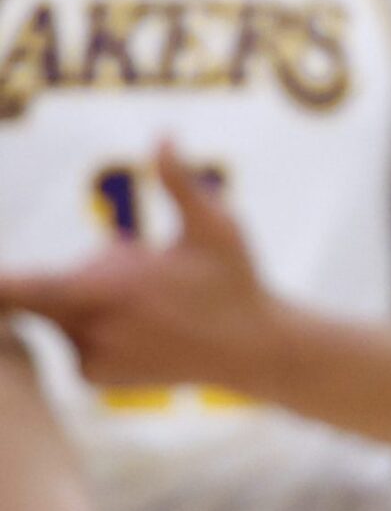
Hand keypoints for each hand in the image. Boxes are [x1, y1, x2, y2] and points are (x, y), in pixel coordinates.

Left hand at [0, 143, 279, 396]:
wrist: (249, 348)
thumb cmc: (233, 278)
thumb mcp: (215, 224)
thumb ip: (178, 180)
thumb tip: (163, 133)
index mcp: (110, 289)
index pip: (22, 289)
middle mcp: (90, 329)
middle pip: (44, 290)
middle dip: (84, 270)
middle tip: (144, 267)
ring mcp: (89, 359)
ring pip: (61, 312)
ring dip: (88, 297)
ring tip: (153, 299)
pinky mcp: (91, 377)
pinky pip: (72, 338)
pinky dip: (95, 325)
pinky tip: (145, 323)